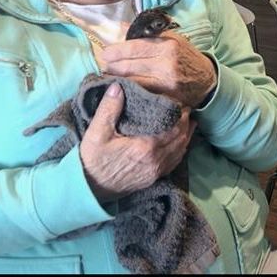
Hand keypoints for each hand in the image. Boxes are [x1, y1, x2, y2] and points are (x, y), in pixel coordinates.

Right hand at [80, 82, 195, 201]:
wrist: (88, 189)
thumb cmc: (92, 159)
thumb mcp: (96, 132)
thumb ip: (109, 108)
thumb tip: (118, 86)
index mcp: (146, 147)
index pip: (174, 128)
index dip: (181, 115)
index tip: (182, 103)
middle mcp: (156, 160)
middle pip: (181, 139)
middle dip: (186, 124)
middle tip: (187, 110)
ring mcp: (156, 172)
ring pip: (180, 151)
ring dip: (186, 136)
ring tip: (189, 123)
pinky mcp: (153, 179)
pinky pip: (174, 163)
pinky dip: (181, 150)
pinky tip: (180, 143)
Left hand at [101, 30, 216, 107]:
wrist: (206, 80)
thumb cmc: (186, 56)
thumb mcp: (171, 39)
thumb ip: (147, 33)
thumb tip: (121, 26)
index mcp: (168, 45)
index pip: (135, 47)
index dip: (116, 51)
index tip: (105, 53)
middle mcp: (167, 63)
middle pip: (130, 65)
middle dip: (112, 66)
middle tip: (104, 65)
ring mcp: (166, 82)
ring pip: (132, 81)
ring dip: (116, 79)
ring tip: (108, 76)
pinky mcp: (166, 97)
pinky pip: (141, 93)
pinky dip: (129, 90)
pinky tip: (121, 87)